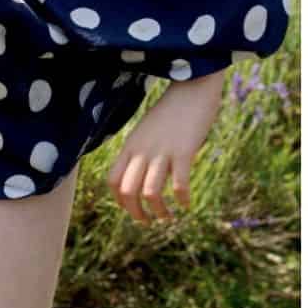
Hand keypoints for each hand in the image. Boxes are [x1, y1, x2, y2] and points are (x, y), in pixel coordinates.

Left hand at [109, 73, 224, 222]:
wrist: (194, 86)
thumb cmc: (174, 109)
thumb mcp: (148, 129)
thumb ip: (143, 149)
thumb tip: (145, 172)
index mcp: (131, 145)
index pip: (113, 182)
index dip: (120, 201)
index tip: (133, 208)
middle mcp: (142, 151)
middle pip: (128, 192)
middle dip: (136, 214)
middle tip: (148, 221)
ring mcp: (162, 151)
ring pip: (150, 194)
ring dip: (158, 212)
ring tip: (168, 217)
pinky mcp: (184, 151)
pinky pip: (179, 185)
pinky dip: (182, 200)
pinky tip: (188, 204)